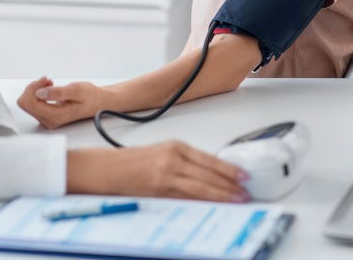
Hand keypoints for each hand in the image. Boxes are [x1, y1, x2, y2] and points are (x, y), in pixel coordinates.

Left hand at [17, 77, 101, 128]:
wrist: (96, 102)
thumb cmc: (89, 96)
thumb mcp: (76, 90)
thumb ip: (58, 92)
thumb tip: (39, 93)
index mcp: (55, 116)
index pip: (29, 103)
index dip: (33, 87)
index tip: (46, 80)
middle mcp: (48, 121)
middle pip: (25, 103)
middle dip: (33, 88)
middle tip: (48, 81)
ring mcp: (46, 119)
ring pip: (27, 103)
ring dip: (35, 89)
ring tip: (50, 84)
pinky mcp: (45, 115)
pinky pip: (32, 103)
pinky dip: (37, 92)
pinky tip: (49, 88)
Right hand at [67, 141, 250, 202]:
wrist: (106, 169)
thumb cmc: (132, 161)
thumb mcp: (162, 153)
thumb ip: (185, 161)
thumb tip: (212, 174)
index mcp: (175, 146)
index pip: (209, 160)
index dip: (228, 169)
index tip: (244, 176)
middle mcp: (172, 159)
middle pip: (208, 174)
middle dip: (230, 185)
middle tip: (246, 192)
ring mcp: (165, 176)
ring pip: (201, 188)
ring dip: (221, 195)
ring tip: (237, 200)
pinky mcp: (159, 191)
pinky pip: (186, 199)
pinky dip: (202, 202)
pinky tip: (213, 205)